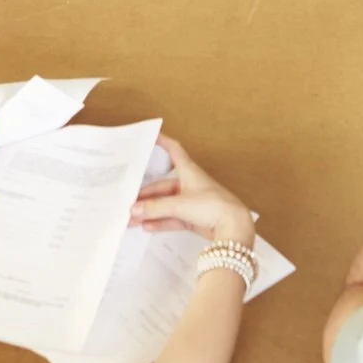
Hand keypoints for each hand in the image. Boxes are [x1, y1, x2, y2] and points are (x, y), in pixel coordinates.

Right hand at [130, 136, 255, 245]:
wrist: (233, 227)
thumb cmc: (214, 206)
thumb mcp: (180, 204)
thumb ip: (155, 208)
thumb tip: (134, 210)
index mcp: (189, 171)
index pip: (174, 150)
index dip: (164, 142)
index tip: (152, 136)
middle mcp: (190, 184)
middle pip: (163, 186)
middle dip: (146, 196)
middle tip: (129, 204)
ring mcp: (193, 201)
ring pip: (166, 204)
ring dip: (151, 211)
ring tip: (132, 219)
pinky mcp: (195, 217)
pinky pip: (173, 217)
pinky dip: (161, 222)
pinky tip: (147, 226)